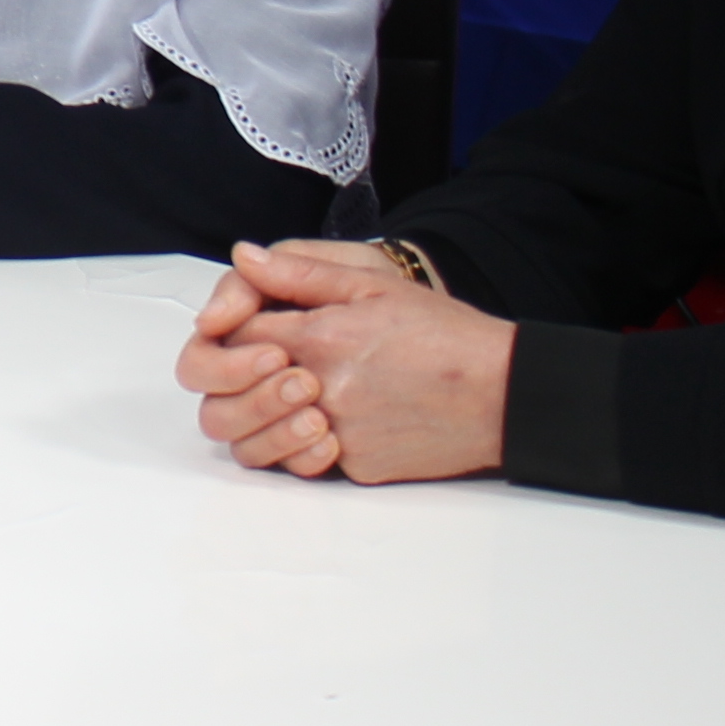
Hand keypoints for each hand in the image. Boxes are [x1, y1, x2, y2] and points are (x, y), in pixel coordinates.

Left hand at [181, 238, 516, 484]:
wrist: (501, 392)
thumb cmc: (445, 335)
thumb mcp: (374, 286)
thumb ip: (302, 273)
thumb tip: (245, 258)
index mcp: (320, 336)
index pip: (231, 337)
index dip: (223, 333)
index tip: (238, 331)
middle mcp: (320, 389)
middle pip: (224, 402)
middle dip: (226, 386)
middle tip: (253, 372)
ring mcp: (337, 434)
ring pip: (253, 445)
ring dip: (255, 424)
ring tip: (284, 401)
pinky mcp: (355, 467)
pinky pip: (303, 465)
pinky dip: (302, 448)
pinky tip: (322, 426)